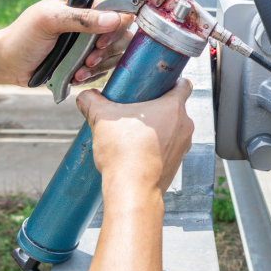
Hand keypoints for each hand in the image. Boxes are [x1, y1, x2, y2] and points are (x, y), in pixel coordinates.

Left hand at [0, 0, 134, 86]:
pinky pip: (102, 71)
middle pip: (120, 38)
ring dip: (98, 67)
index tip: (99, 44)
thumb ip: (81, 18)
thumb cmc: (23, 37)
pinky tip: (76, 77)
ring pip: (113, 57)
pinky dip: (92, 76)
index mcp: (83, 7)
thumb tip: (114, 19)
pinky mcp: (85, 63)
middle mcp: (90, 25)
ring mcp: (88, 45)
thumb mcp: (50, 20)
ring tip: (78, 72)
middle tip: (89, 60)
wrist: (7, 63)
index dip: (114, 31)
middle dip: (106, 53)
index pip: (116, 14)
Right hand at [75, 78, 194, 202]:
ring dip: (159, 128)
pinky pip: (170, 147)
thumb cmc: (124, 153)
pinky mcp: (177, 163)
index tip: (158, 83)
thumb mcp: (102, 119)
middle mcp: (184, 125)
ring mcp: (183, 146)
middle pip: (175, 108)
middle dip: (158, 107)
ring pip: (173, 129)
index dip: (172, 81)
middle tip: (137, 110)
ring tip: (135, 132)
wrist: (132, 190)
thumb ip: (92, 101)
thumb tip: (85, 96)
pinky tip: (139, 150)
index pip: (183, 85)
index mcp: (174, 107)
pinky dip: (158, 146)